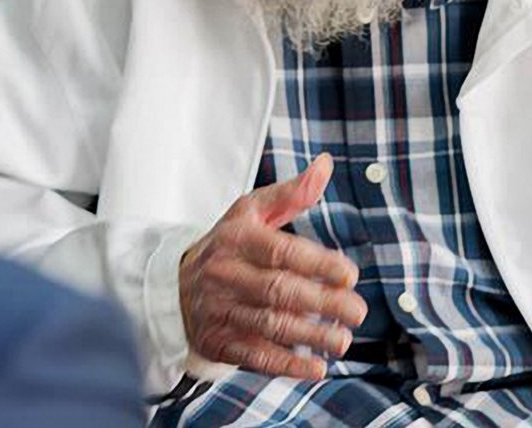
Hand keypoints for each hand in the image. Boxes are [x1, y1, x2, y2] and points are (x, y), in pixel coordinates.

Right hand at [178, 153, 366, 378]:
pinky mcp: (217, 340)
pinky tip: (315, 366)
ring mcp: (218, 309)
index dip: (317, 263)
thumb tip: (326, 164)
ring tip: (343, 340)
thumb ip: (291, 193)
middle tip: (357, 311)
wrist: (173, 285)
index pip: (280, 251)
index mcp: (236, 238)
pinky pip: (253, 355)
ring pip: (269, 324)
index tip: (349, 275)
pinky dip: (286, 364)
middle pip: (277, 290)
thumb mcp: (251, 212)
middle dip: (321, 302)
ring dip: (310, 335)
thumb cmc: (228, 244)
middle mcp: (224, 274)